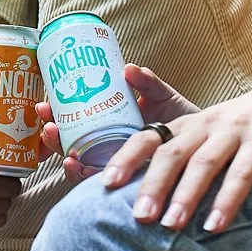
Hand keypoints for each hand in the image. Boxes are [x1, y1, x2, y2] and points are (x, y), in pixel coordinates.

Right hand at [39, 65, 197, 182]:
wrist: (208, 146)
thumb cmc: (182, 118)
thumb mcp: (162, 96)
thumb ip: (148, 83)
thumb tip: (129, 68)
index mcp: (108, 120)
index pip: (73, 116)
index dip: (55, 112)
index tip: (44, 104)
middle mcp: (105, 143)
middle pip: (69, 140)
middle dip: (53, 135)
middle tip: (49, 125)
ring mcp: (112, 162)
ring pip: (79, 162)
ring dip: (66, 157)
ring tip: (65, 152)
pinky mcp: (124, 181)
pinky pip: (98, 182)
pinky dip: (84, 176)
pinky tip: (79, 167)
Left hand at [98, 65, 251, 234]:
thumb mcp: (221, 130)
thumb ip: (193, 151)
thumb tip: (161, 189)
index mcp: (193, 123)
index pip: (149, 137)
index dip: (126, 158)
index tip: (104, 184)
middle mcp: (209, 124)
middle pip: (170, 153)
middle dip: (150, 185)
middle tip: (135, 217)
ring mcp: (238, 131)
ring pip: (203, 164)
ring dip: (184, 196)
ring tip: (169, 226)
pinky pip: (243, 173)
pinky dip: (228, 200)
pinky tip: (216, 225)